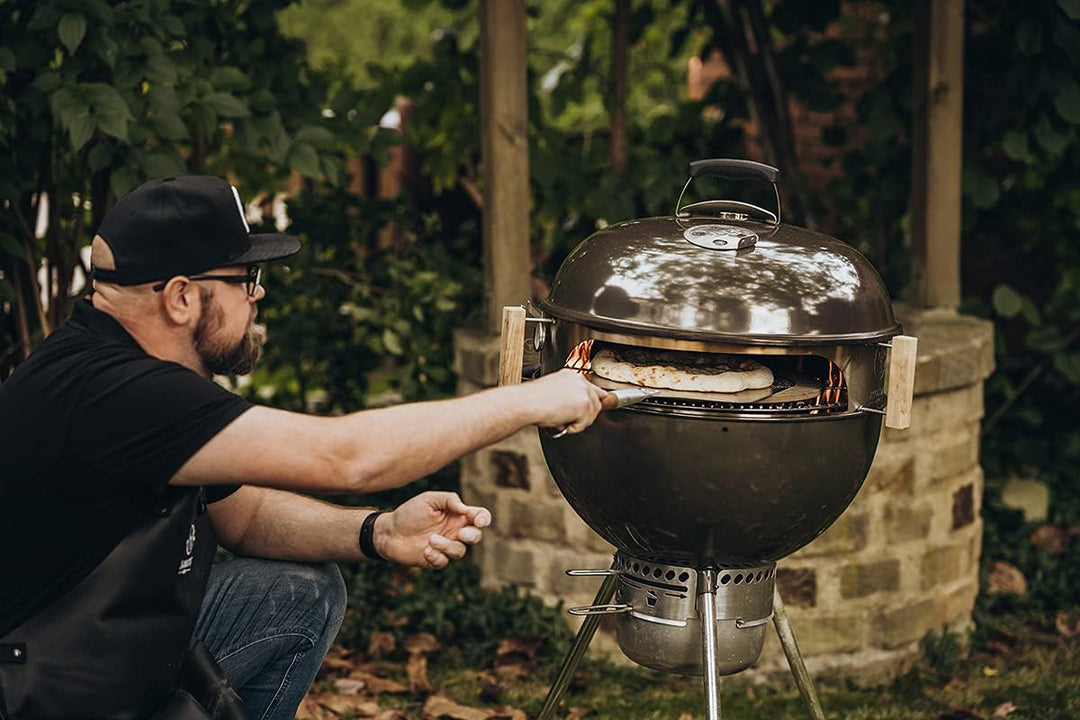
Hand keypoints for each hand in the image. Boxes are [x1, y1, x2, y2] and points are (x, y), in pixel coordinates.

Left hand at [374, 491, 490, 568]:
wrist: (389, 531)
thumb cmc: (409, 513)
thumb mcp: (429, 499)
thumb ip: (449, 500)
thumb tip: (466, 509)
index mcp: (457, 515)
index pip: (479, 517)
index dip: (484, 519)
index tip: (477, 520)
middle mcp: (454, 532)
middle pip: (475, 537)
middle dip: (472, 536)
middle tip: (460, 534)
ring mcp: (445, 547)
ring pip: (460, 551)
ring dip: (447, 546)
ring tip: (430, 540)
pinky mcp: (435, 560)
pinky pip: (444, 562)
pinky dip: (436, 556)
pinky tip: (424, 550)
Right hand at [521, 369, 608, 435]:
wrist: (525, 403)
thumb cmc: (531, 400)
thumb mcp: (552, 391)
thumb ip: (567, 395)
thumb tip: (574, 408)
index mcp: (571, 375)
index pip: (592, 388)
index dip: (590, 401)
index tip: (588, 408)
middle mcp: (579, 381)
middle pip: (596, 402)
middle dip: (585, 414)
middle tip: (568, 419)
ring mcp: (583, 391)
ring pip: (592, 414)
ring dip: (578, 421)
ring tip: (561, 420)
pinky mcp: (584, 404)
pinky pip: (585, 423)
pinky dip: (574, 428)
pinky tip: (560, 422)